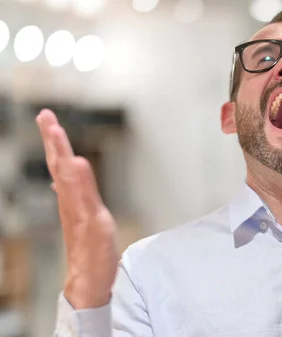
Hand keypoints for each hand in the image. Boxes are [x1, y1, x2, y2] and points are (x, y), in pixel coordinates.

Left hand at [36, 109, 118, 308]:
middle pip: (59, 165)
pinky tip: (64, 176)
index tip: (50, 119)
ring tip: (54, 136)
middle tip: (46, 117)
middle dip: (53, 140)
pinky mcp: (77, 218)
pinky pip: (68, 190)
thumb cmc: (94, 256)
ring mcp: (72, 209)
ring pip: (61, 175)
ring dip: (58, 153)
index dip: (57, 141)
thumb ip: (84, 190)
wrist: (88, 281)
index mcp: (73, 198)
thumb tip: (74, 160)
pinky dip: (65, 177)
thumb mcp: (94, 221)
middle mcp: (69, 201)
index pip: (63, 163)